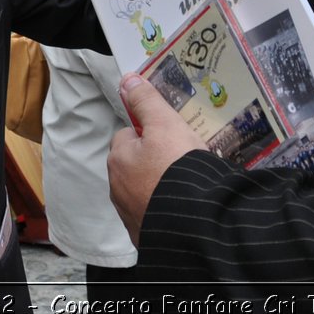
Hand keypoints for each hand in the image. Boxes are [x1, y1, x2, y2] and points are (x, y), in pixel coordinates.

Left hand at [107, 73, 206, 245]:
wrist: (195, 224)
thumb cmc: (177, 167)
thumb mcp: (165, 124)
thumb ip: (146, 101)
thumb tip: (127, 80)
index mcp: (118, 159)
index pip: (129, 134)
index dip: (151, 132)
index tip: (173, 137)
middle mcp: (117, 188)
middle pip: (136, 162)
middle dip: (155, 159)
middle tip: (184, 158)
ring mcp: (131, 214)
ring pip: (145, 188)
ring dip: (161, 183)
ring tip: (188, 181)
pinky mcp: (146, 234)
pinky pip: (155, 212)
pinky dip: (167, 206)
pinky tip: (186, 203)